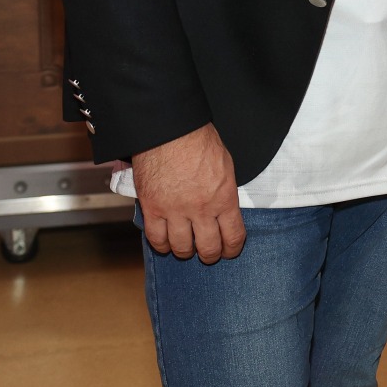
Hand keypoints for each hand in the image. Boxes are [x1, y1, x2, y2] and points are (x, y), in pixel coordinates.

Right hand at [133, 123, 245, 263]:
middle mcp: (201, 210)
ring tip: (186, 247)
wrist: (171, 131)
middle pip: (208, 248)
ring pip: (181, 248)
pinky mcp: (152, 209)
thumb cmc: (200, 142)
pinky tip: (166, 242)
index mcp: (224, 198)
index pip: (233, 236)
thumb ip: (225, 193)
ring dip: (185, 251)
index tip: (229, 251)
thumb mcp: (226, 167)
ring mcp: (175, 211)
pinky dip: (161, 245)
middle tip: (208, 253)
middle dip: (210, 255)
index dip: (232, 249)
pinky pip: (156, 239)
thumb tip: (224, 212)